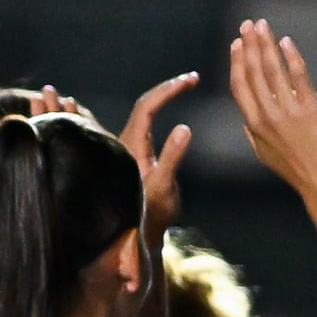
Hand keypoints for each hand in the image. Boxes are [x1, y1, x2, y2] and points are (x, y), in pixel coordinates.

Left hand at [120, 72, 197, 232]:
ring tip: (182, 83)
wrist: (138, 237)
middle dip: (167, 88)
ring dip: (158, 93)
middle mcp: (124, 143)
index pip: (148, 106)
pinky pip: (135, 123)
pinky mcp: (131, 156)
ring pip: (138, 112)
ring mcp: (126, 149)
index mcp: (131, 146)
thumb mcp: (164, 186)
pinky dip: (148, 106)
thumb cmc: (151, 214)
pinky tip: (157, 101)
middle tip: (192, 79)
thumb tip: (185, 128)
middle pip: (143, 105)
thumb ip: (172, 157)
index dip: (169, 89)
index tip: (192, 80)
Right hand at [226, 20, 316, 204]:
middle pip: (253, 72)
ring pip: (272, 70)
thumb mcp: (264, 153)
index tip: (237, 43)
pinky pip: (298, 77)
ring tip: (263, 26)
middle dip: (250, 45)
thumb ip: (252, 132)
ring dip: (266, 45)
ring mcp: (288, 111)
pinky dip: (292, 57)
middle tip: (248, 25)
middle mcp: (266, 115)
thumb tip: (245, 117)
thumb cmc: (295, 168)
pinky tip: (287, 42)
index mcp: (253, 124)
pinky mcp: (310, 108)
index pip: (240, 86)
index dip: (237, 62)